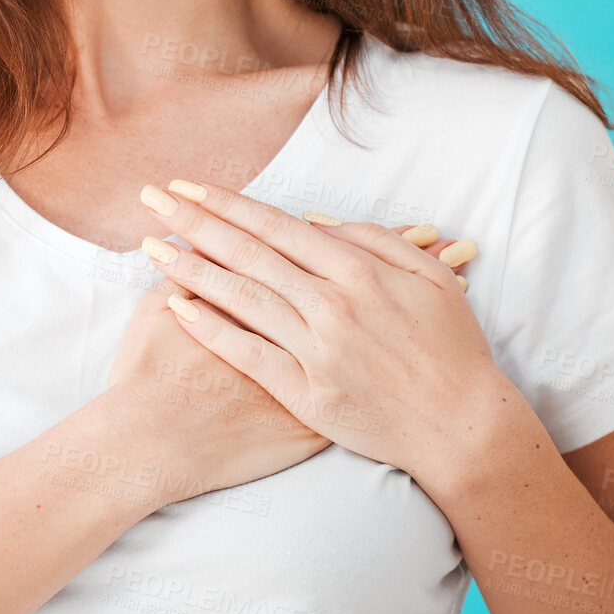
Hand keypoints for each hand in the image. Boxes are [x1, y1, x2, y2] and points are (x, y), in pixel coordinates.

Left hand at [137, 179, 506, 495]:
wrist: (462, 427)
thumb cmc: (451, 348)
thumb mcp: (428, 277)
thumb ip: (372, 240)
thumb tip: (316, 220)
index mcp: (357, 270)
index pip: (276, 227)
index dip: (228, 205)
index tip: (189, 186)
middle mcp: (330, 304)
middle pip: (247, 254)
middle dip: (194, 222)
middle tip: (152, 199)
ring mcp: (315, 349)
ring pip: (240, 299)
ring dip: (190, 268)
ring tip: (151, 245)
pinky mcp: (305, 393)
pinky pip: (247, 354)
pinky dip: (210, 330)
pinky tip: (176, 308)